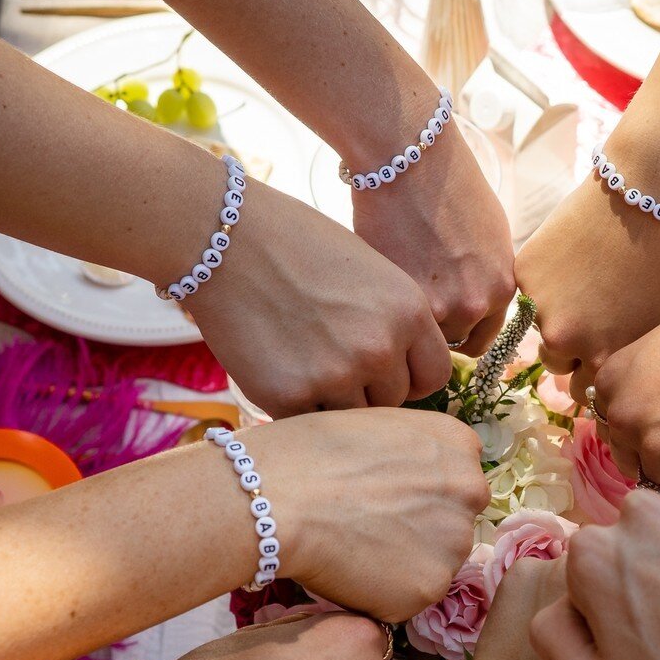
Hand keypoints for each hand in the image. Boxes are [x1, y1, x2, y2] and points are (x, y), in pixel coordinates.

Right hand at [187, 179, 450, 417]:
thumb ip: (395, 325)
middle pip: (393, 402)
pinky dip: (295, 405)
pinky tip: (277, 366)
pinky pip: (308, 422)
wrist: (224, 238)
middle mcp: (380, 347)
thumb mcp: (370, 275)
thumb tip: (405, 374)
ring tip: (302, 360)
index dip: (409, 377)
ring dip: (332, 402)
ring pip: (353, 419)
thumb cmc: (297, 246)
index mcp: (408, 311)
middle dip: (367, 389)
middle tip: (330, 359)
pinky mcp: (288, 396)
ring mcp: (335, 375)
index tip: (386, 370)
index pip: (434, 376)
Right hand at [255, 409, 488, 620]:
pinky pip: (407, 598)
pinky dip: (381, 595)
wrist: (276, 496)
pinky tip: (348, 571)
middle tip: (366, 526)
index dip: (416, 493)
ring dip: (401, 564)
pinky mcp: (428, 588)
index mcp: (457, 444)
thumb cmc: (307, 453)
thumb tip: (409, 478)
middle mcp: (470, 491)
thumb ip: (411, 452)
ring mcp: (454, 542)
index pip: (453, 480)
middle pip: (451, 522)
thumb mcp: (375, 425)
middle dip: (418, 530)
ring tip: (352, 547)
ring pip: (432, 563)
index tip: (384, 496)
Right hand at [352, 126, 514, 356]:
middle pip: (450, 342)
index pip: (484, 342)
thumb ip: (489, 279)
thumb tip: (477, 308)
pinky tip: (379, 280)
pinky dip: (385, 307)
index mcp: (502, 289)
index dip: (461, 334)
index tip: (444, 325)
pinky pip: (392, 319)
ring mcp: (435, 305)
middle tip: (415, 302)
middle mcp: (474, 304)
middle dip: (434, 327)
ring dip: (407, 320)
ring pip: (417, 336)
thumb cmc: (452, 185)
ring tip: (396, 288)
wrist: (410, 158)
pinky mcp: (398, 297)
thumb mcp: (493, 237)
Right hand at [516, 174, 659, 395]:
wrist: (648, 193)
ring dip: (556, 317)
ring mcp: (541, 307)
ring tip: (586, 285)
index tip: (603, 351)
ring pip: (541, 330)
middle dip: (572, 350)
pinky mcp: (525, 274)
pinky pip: (530, 293)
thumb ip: (631, 361)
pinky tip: (574, 256)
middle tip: (594, 315)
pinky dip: (547, 281)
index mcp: (604, 361)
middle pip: (558, 365)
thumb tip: (611, 384)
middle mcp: (566, 342)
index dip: (594, 371)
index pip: (584, 393)